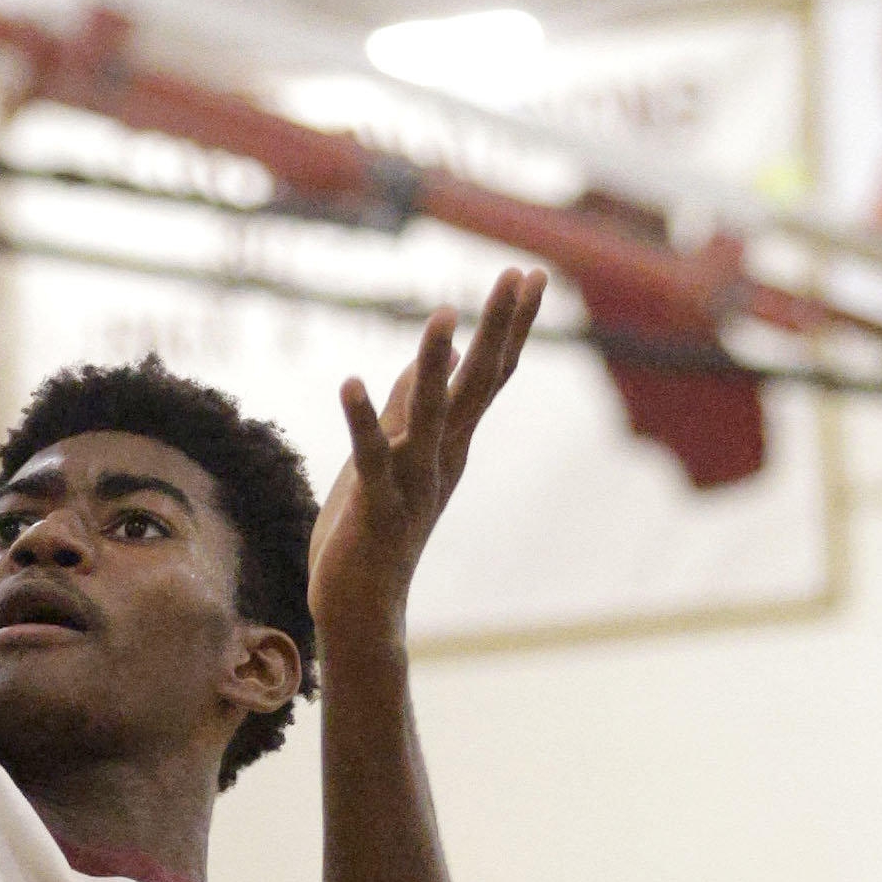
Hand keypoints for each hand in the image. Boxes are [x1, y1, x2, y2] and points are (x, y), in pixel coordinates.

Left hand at [309, 274, 545, 659]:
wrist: (360, 608)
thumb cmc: (373, 529)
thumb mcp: (394, 455)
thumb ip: (409, 406)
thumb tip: (438, 355)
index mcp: (450, 443)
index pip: (489, 375)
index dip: (510, 325)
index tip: (531, 273)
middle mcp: (442, 457)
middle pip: (478, 385)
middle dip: (500, 328)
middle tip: (523, 274)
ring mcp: (413, 482)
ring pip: (430, 416)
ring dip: (434, 365)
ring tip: (443, 315)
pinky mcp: (375, 506)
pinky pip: (371, 458)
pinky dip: (361, 421)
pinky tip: (350, 382)